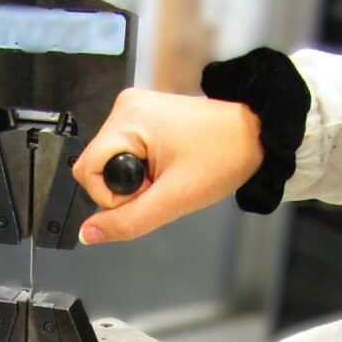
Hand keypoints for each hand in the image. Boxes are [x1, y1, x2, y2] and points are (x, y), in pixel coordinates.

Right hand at [72, 88, 263, 244]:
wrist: (254, 137)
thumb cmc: (223, 158)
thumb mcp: (173, 200)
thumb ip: (127, 221)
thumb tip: (88, 234)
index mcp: (128, 119)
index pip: (87, 171)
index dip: (113, 196)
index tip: (149, 193)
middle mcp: (125, 107)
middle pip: (96, 167)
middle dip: (126, 188)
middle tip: (161, 186)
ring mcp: (134, 110)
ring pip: (110, 163)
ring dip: (135, 180)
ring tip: (168, 175)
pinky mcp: (143, 117)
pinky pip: (124, 154)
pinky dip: (142, 169)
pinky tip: (167, 166)